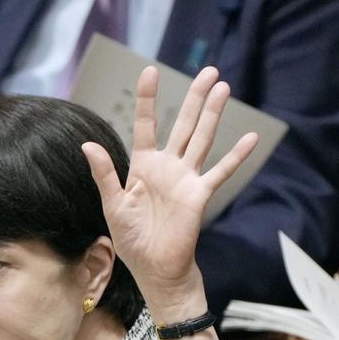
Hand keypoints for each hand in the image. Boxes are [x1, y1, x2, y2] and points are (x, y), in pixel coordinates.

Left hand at [82, 66, 257, 320]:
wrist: (154, 269)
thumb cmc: (132, 240)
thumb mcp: (113, 205)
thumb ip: (104, 175)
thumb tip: (88, 144)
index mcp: (142, 167)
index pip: (145, 125)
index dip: (147, 99)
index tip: (150, 71)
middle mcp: (166, 167)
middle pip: (182, 124)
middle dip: (194, 98)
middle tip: (209, 70)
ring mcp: (185, 179)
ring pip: (202, 139)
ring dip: (213, 114)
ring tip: (223, 87)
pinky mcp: (199, 194)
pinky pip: (221, 172)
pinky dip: (236, 157)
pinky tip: (250, 138)